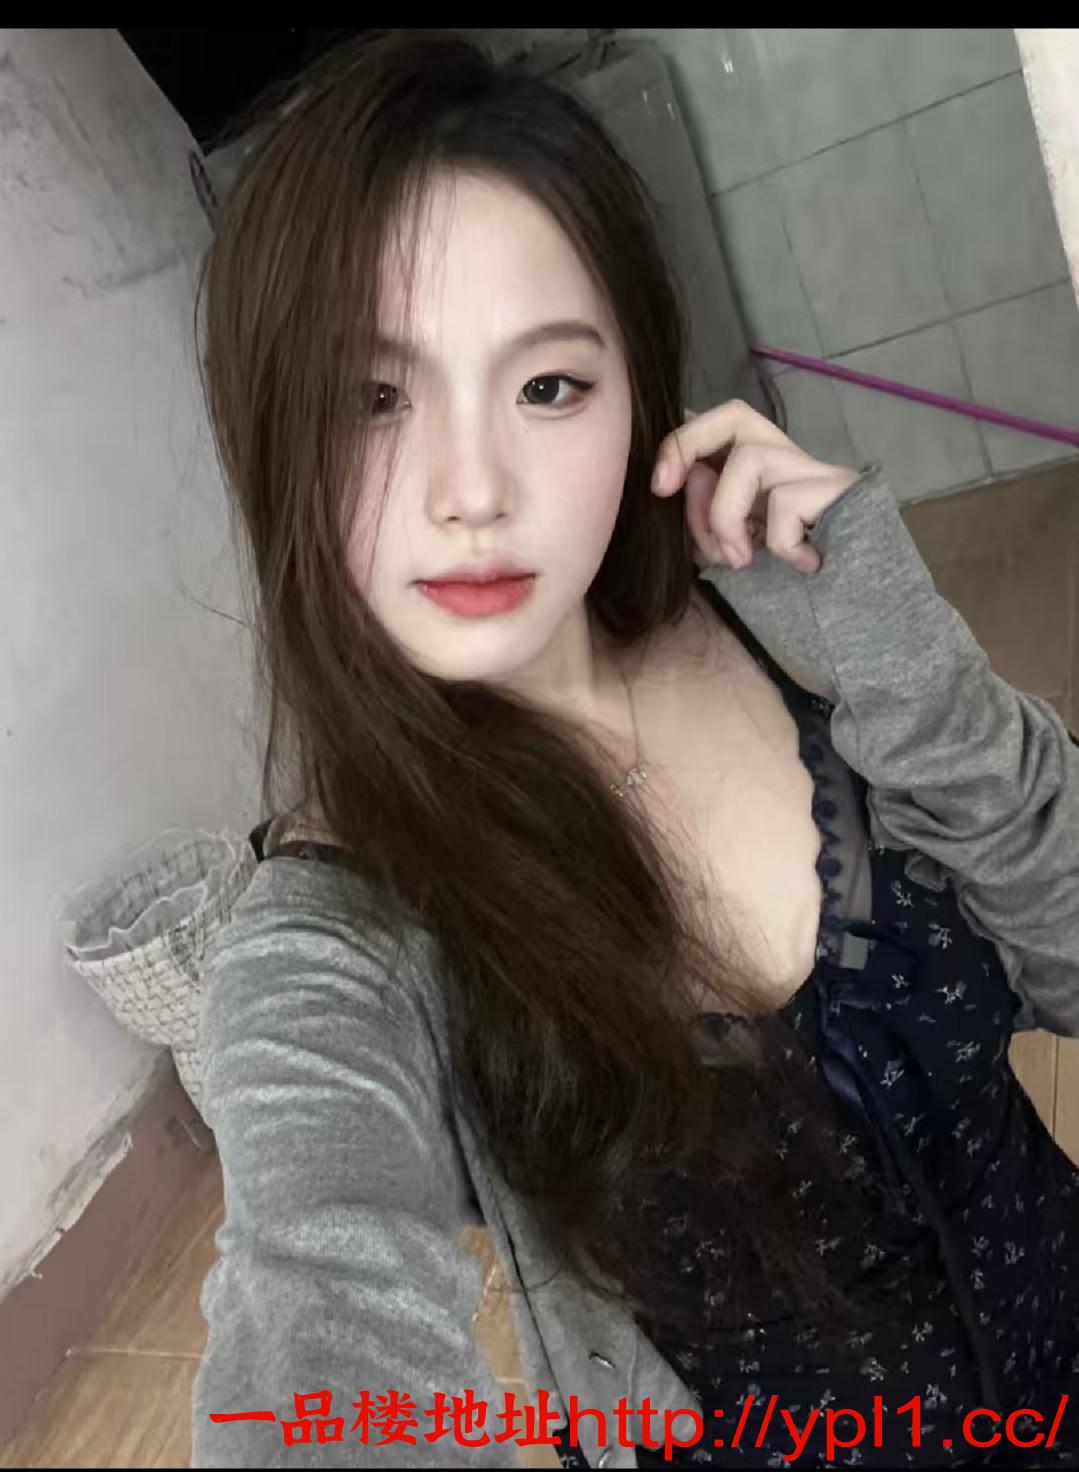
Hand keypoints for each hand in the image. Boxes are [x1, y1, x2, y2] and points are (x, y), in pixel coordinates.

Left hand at [650, 399, 860, 574]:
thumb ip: (703, 519)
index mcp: (761, 473)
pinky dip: (778, 541)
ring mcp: (819, 473)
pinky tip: (800, 564)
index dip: (681, 441)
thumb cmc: (792, 585)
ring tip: (740, 559)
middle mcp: (789, 461)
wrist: (861, 606)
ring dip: (725, 514)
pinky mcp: (843, 492)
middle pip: (736, 413)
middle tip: (667, 489)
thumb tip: (692, 479)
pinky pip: (786, 502)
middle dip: (688, 443)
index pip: (720, 426)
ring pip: (750, 458)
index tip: (660, 487)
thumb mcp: (730, 551)